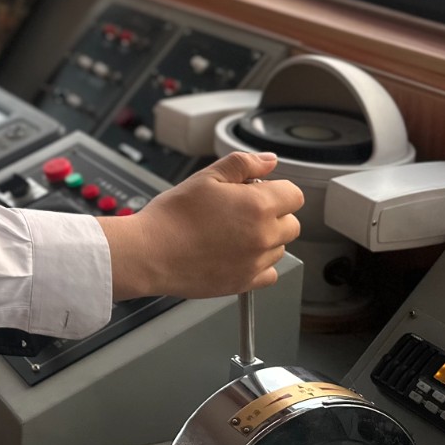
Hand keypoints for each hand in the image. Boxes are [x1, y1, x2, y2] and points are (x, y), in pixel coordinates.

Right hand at [99, 151, 302, 300]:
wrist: (149, 252)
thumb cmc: (172, 215)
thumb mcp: (205, 177)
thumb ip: (243, 164)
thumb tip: (269, 161)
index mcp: (258, 205)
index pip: (295, 195)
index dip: (276, 189)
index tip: (256, 191)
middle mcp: (264, 236)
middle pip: (292, 223)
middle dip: (273, 215)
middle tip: (239, 212)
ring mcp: (257, 262)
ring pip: (279, 248)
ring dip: (265, 239)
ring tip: (230, 233)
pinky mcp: (245, 283)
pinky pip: (269, 273)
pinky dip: (258, 264)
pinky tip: (233, 254)